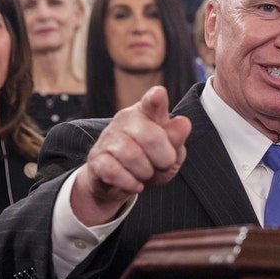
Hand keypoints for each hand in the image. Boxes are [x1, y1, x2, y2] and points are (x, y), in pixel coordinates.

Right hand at [72, 85, 190, 224]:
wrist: (121, 182)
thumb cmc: (151, 161)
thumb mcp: (171, 153)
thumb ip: (177, 138)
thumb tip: (183, 123)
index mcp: (147, 113)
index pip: (153, 102)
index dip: (156, 98)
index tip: (159, 94)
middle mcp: (125, 119)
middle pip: (151, 137)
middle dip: (164, 158)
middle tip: (163, 164)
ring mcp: (108, 137)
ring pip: (132, 156)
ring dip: (145, 172)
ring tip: (145, 174)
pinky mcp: (96, 158)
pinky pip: (114, 171)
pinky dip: (130, 182)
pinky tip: (135, 184)